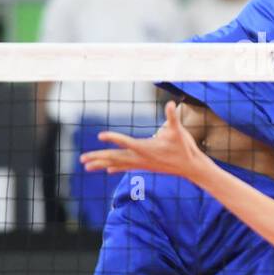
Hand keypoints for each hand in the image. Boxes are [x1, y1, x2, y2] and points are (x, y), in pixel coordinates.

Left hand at [81, 101, 209, 179]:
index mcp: (147, 148)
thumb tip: (171, 104)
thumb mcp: (178, 131)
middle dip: (98, 158)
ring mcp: (142, 163)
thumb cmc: (185, 148)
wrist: (191, 167)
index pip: (126, 142)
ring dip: (101, 164)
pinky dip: (115, 167)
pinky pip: (125, 167)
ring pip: (117, 164)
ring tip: (86, 166)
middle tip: (82, 159)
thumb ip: (173, 117)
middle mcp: (141, 158)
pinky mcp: (144, 166)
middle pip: (115, 157)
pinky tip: (107, 170)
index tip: (100, 135)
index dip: (114, 138)